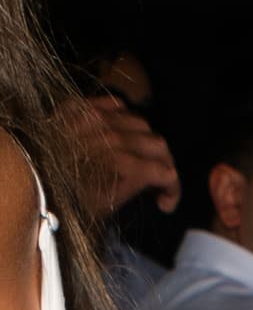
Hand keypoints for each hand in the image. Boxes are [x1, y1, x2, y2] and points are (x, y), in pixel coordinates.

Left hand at [57, 87, 175, 215]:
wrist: (23, 176)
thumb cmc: (62, 196)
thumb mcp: (105, 204)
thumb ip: (137, 187)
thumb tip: (156, 183)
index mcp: (124, 163)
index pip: (166, 171)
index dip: (172, 189)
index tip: (165, 203)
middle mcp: (115, 136)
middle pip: (159, 145)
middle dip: (163, 165)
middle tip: (156, 182)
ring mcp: (96, 117)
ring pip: (141, 122)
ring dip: (145, 141)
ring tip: (136, 155)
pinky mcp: (80, 107)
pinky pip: (116, 104)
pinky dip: (123, 117)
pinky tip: (118, 132)